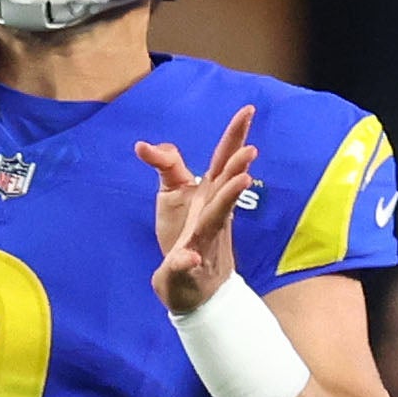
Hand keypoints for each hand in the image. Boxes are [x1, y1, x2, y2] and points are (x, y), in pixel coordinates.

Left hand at [142, 105, 258, 311]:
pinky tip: (188, 257)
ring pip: (216, 219)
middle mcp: (213, 214)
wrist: (193, 287)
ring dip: (227, 201)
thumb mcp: (172, 193)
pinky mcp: (188, 267)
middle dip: (238, 168)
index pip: (224, 160)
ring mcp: (203, 241)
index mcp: (211, 193)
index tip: (249, 109)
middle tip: (251, 150)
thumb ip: (168, 165)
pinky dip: (187, 260)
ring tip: (239, 183)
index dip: (236, 135)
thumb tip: (146, 145)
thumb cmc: (186, 235)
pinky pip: (187, 264)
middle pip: (227, 186)